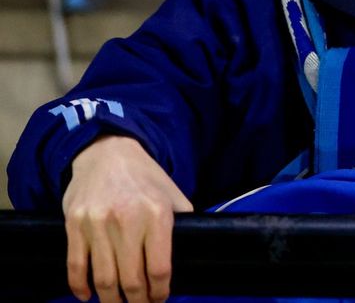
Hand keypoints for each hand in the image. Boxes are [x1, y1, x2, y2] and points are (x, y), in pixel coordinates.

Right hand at [62, 134, 192, 302]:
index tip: (160, 299)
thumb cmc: (145, 177)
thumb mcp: (173, 194)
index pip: (160, 268)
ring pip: (103, 278)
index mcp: (157, 214)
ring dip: (111, 300)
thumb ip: (183, 221)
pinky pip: (75, 266)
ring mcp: (97, 224)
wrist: (107, 152)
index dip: (160, 291)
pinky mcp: (74, 225)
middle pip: (131, 279)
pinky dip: (80, 287)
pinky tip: (88, 296)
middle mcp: (127, 220)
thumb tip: (195, 247)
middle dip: (138, 301)